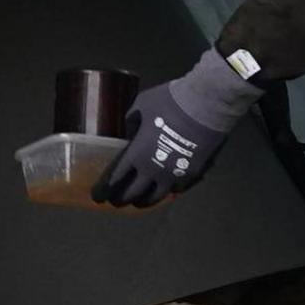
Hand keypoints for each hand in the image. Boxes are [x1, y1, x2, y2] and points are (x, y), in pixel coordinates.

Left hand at [91, 49, 265, 208]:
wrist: (206, 104)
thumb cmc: (170, 102)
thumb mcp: (141, 105)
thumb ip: (132, 122)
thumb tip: (130, 131)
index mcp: (136, 154)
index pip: (115, 179)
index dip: (104, 190)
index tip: (98, 196)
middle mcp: (153, 170)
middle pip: (133, 194)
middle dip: (121, 199)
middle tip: (116, 201)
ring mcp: (174, 175)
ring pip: (155, 197)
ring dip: (144, 201)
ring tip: (139, 202)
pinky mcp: (192, 173)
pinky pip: (176, 190)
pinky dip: (168, 191)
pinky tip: (166, 189)